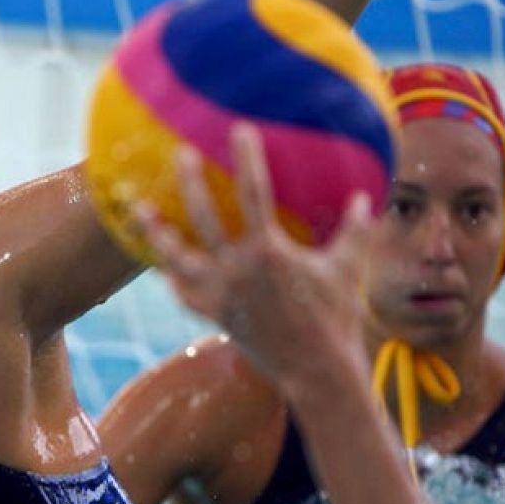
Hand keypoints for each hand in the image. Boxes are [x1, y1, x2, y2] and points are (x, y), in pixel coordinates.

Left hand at [136, 125, 378, 388]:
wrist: (316, 373)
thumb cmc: (337, 319)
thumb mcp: (348, 270)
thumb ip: (355, 231)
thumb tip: (363, 198)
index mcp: (269, 252)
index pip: (253, 193)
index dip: (246, 158)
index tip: (240, 130)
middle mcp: (238, 270)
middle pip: (204, 217)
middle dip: (190, 182)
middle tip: (181, 153)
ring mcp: (221, 295)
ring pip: (178, 258)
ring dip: (158, 232)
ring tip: (141, 207)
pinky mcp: (214, 316)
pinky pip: (184, 293)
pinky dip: (172, 277)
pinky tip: (162, 263)